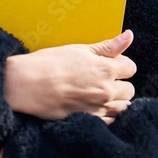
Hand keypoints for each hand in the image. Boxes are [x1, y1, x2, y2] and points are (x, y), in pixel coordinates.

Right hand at [4, 30, 136, 123]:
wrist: (27, 85)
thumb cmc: (50, 63)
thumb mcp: (80, 49)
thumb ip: (108, 46)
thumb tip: (129, 36)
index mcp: (106, 69)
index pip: (130, 67)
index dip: (120, 64)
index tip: (108, 64)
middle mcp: (107, 90)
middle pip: (129, 89)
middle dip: (120, 83)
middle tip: (102, 79)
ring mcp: (99, 109)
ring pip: (124, 106)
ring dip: (117, 100)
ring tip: (100, 94)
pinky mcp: (90, 122)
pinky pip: (112, 121)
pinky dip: (109, 115)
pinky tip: (96, 107)